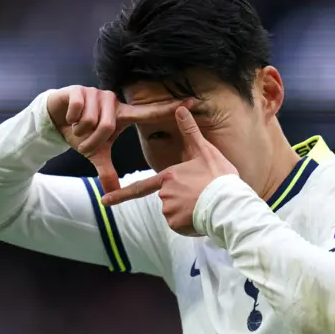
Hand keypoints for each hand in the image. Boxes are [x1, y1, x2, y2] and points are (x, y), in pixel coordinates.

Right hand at [47, 86, 182, 192]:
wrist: (55, 120)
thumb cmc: (82, 134)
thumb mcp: (96, 153)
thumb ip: (106, 170)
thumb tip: (111, 193)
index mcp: (122, 115)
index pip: (149, 112)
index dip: (169, 107)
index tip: (192, 101)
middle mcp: (113, 101)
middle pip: (107, 127)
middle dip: (92, 140)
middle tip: (85, 141)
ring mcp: (96, 94)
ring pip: (92, 121)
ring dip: (80, 132)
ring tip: (77, 128)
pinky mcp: (79, 90)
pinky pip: (78, 111)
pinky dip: (71, 120)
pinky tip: (69, 118)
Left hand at [101, 106, 238, 234]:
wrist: (230, 204)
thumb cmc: (219, 177)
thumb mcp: (205, 151)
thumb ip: (190, 131)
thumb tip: (180, 108)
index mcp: (168, 176)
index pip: (139, 187)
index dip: (119, 195)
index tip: (104, 201)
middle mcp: (164, 194)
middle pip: (167, 197)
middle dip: (181, 198)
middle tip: (201, 194)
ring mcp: (169, 211)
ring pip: (174, 212)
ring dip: (186, 211)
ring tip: (204, 204)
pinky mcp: (177, 225)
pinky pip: (180, 225)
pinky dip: (189, 223)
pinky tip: (203, 216)